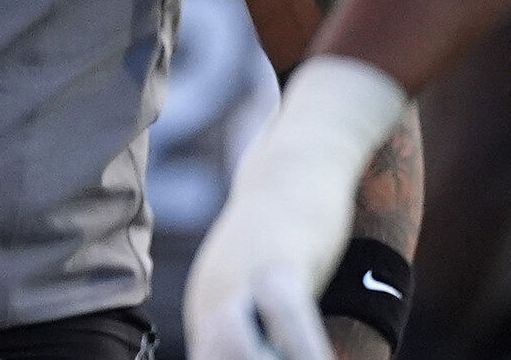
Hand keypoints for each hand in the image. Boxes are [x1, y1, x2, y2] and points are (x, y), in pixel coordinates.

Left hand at [185, 58, 406, 359]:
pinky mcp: (275, 264)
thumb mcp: (261, 296)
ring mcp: (238, 285)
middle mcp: (212, 306)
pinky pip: (286, 318)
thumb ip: (260, 336)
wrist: (290, 168)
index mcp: (205, 320)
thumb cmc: (284, 241)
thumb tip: (275, 352)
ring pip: (244, 351)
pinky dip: (304, 349)